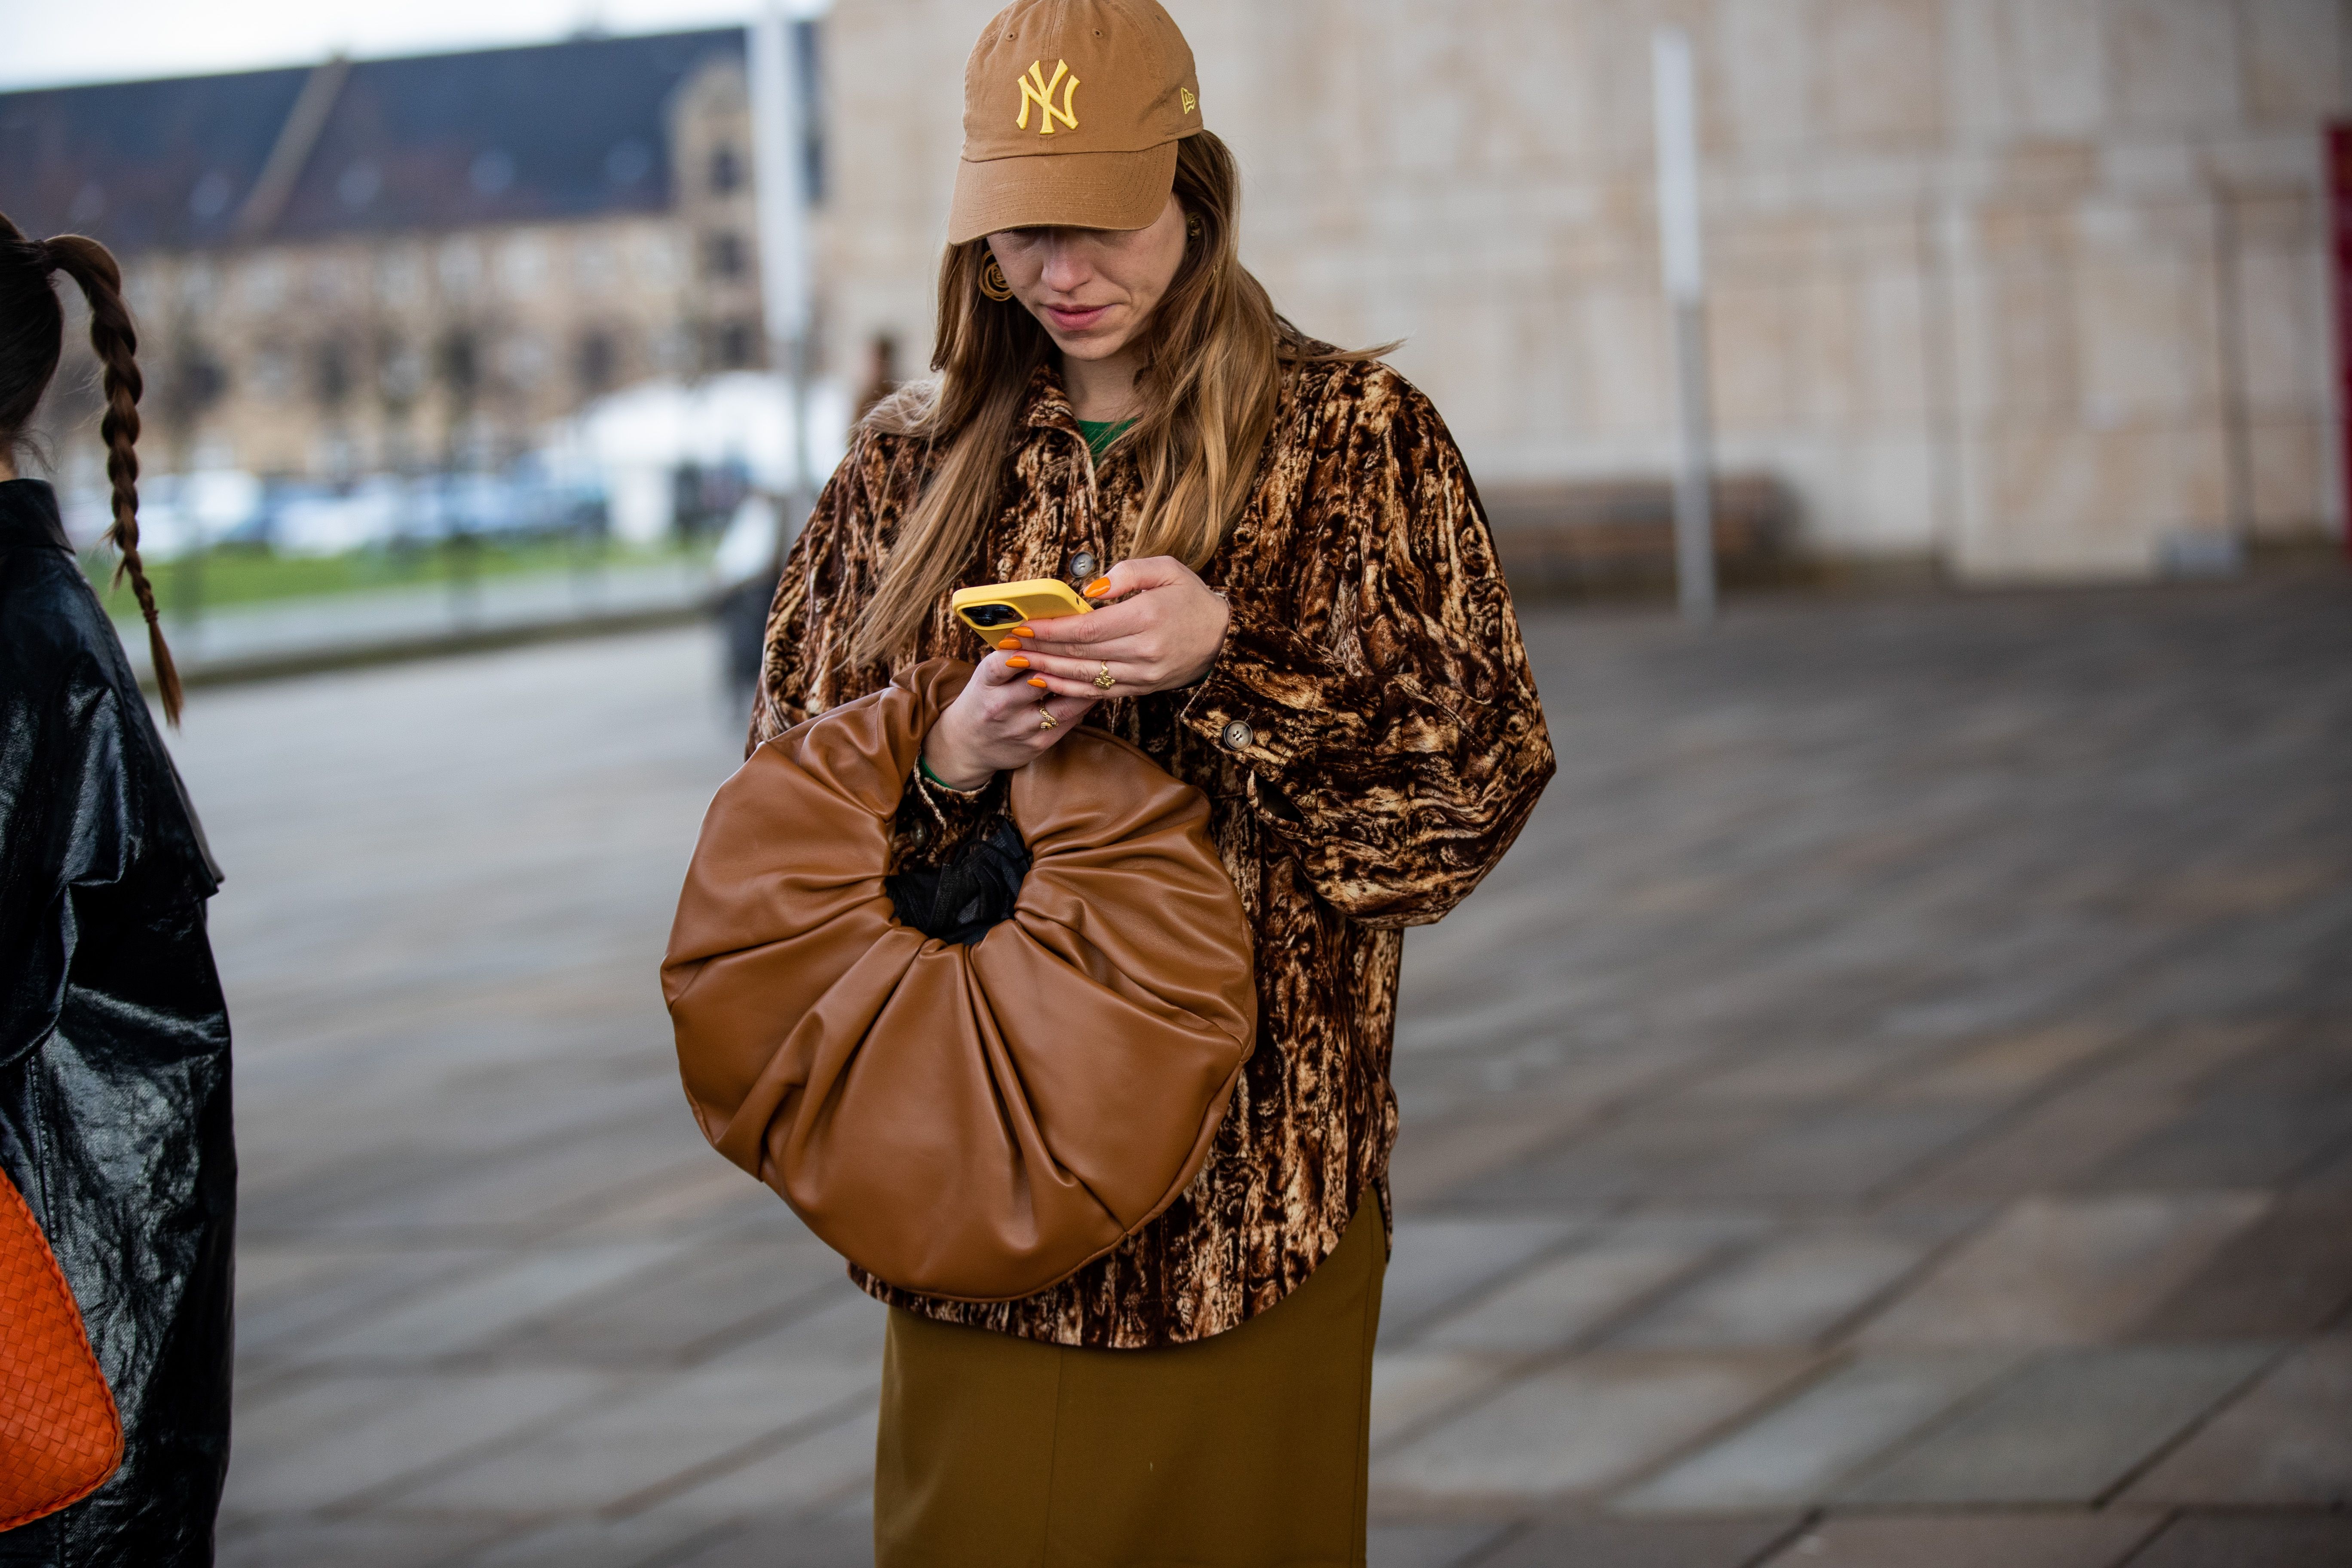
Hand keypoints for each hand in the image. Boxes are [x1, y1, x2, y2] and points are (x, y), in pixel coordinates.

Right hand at [922, 649, 1099, 789]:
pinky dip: (1083, 704)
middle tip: (1090, 648)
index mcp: (985, 683)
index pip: (1004, 661)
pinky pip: (1069, 722)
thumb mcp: (986, 676)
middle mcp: (1001, 706)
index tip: (1049, 633)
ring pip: (1063, 704)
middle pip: (1040, 680)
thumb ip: (1009, 657)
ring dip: (1083, 686)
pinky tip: (1093, 691)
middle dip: (1065, 664)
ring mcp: (1020, 728)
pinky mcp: (1037, 744)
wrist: (967, 745)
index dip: (1027, 647)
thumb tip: (1046, 629)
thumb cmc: (983, 699)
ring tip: (1100, 670)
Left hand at [1014, 556, 1229, 701]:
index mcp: (1146, 617)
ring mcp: (1142, 675)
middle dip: (1040, 649)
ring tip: (1018, 663)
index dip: (1050, 629)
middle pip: (1079, 653)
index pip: (1086, 627)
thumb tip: (1089, 590)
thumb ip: (1126, 573)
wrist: (1224, 638)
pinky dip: (1069, 689)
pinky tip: (1047, 681)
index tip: (1023, 625)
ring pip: (1085, 677)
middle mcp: (1143, 651)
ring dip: (1047, 671)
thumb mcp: (1166, 568)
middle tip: (1009, 643)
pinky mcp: (1142, 689)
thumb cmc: (1191, 598)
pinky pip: (1099, 693)